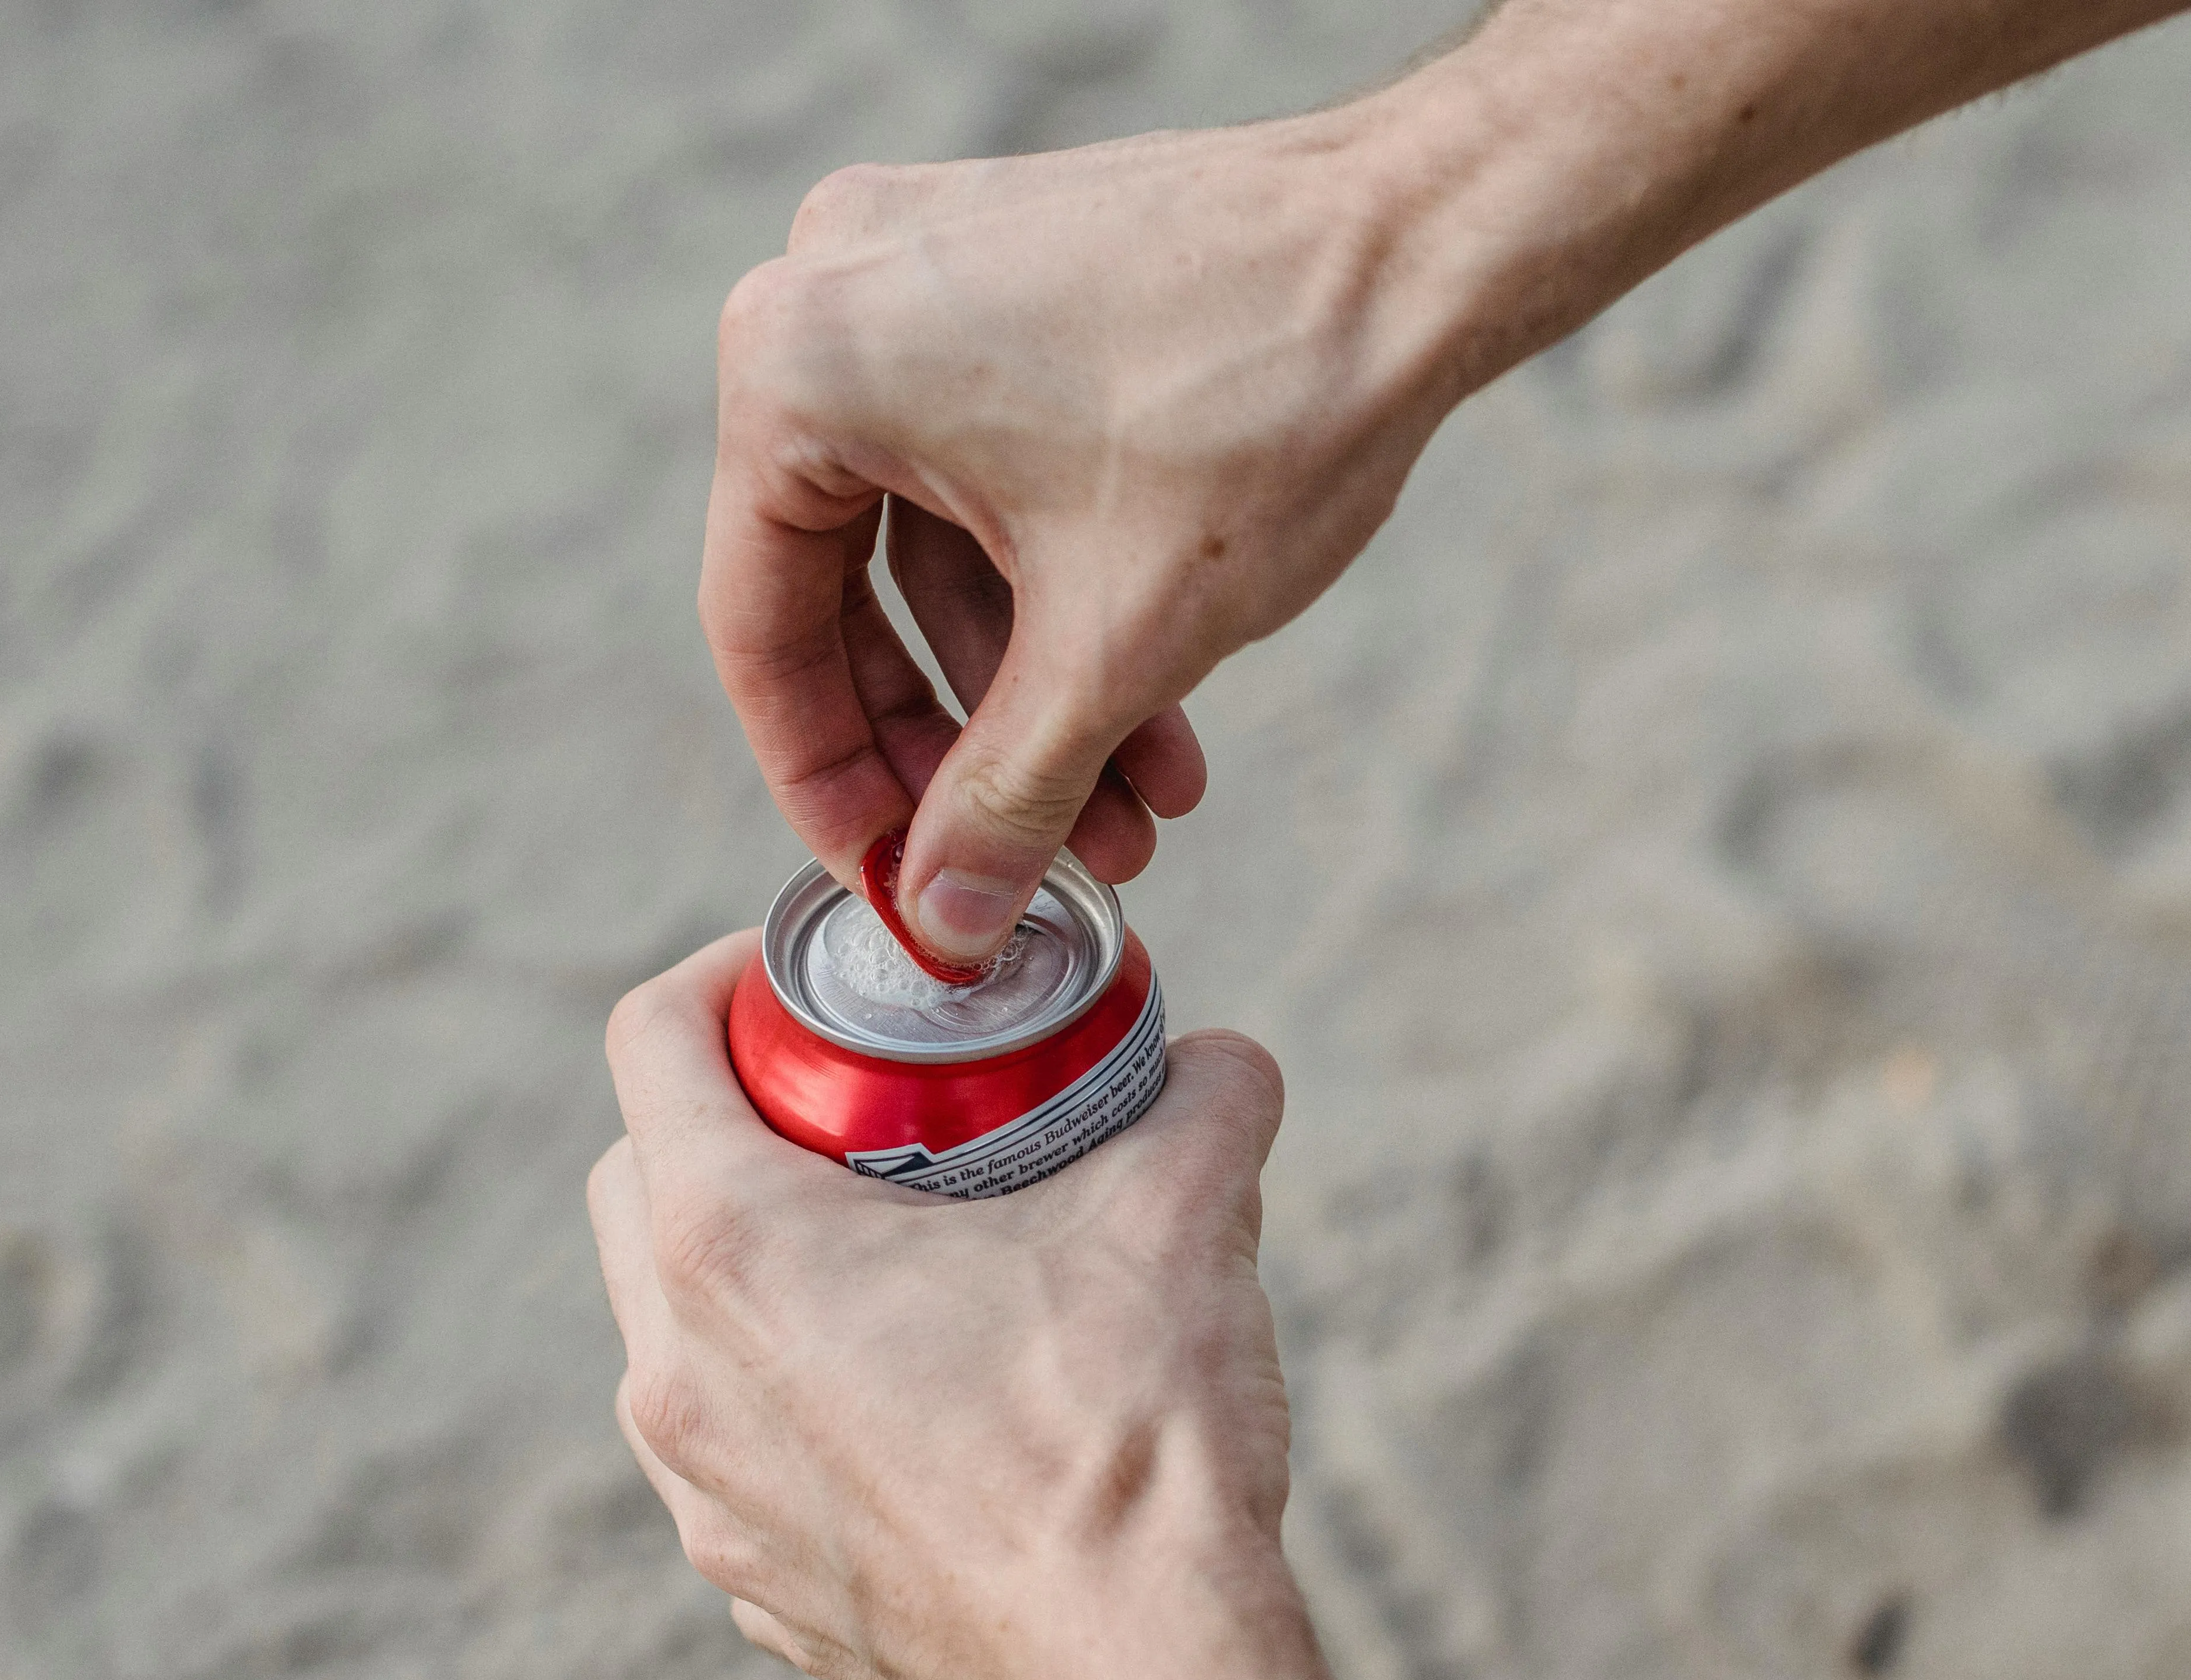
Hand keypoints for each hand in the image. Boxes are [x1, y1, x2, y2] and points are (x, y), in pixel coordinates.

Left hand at [589, 933, 1596, 1679]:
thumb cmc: (1135, 1453)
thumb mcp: (1184, 1221)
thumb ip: (1202, 1100)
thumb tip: (1223, 1063)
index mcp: (734, 1251)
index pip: (650, 1042)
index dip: (725, 976)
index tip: (813, 982)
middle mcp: (677, 1373)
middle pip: (640, 1181)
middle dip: (733, 1119)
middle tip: (864, 1106)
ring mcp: (706, 1497)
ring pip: (676, 1328)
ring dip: (758, 1265)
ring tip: (900, 1253)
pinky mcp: (758, 1589)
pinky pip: (737, 1448)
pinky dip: (795, 1393)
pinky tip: (924, 1397)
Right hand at [702, 116, 1457, 967]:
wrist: (1426, 244)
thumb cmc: (1261, 406)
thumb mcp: (1112, 648)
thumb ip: (1006, 799)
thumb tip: (939, 924)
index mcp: (798, 364)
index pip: (764, 629)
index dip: (828, 784)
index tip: (890, 884)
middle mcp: (830, 295)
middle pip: (851, 594)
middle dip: (964, 752)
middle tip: (1027, 874)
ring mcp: (924, 275)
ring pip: (940, 547)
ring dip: (1036, 696)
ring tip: (1140, 818)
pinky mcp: (1013, 282)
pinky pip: (994, 476)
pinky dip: (1062, 597)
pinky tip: (1159, 722)